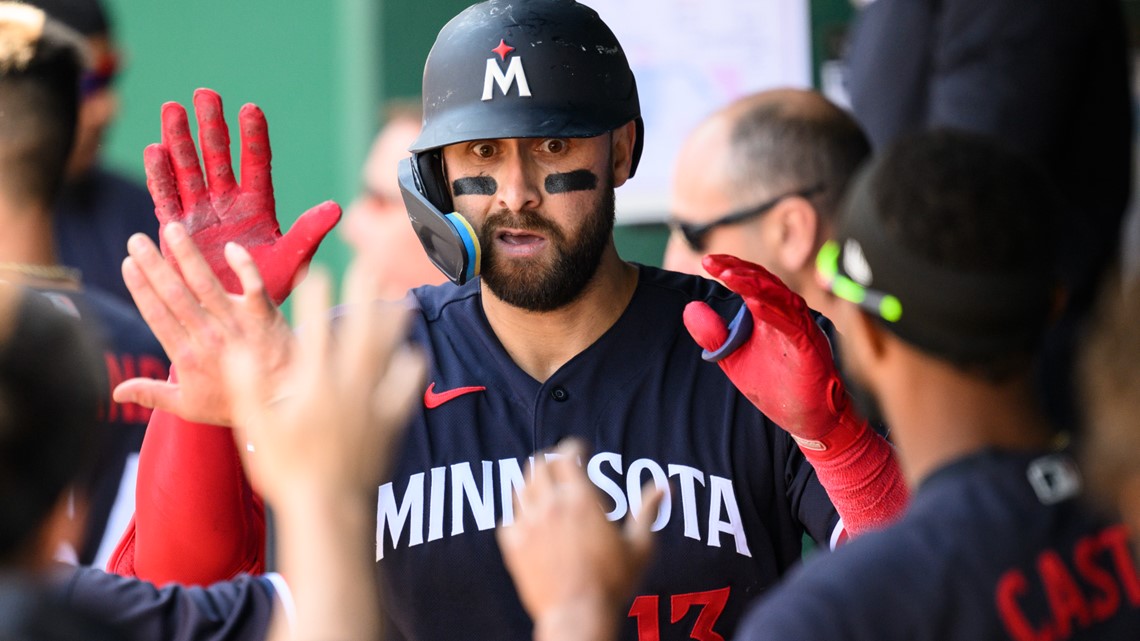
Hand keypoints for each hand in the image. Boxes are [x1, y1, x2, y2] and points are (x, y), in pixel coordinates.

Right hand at [113, 224, 293, 425]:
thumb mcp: (189, 406)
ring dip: (188, 255)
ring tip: (172, 230)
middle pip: (176, 295)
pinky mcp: (264, 315)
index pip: (158, 316)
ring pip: (207, 284)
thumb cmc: (236, 404)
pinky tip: (230, 247)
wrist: (285, 405)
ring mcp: (237, 324)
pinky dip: (244, 266)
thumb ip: (152, 394)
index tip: (128, 264)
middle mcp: (209, 337)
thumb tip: (116, 392)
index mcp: (187, 356)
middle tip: (136, 240)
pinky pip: (254, 286)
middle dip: (154, 265)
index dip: (141, 289)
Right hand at [147, 88, 340, 304]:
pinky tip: (155, 150)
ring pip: (188, 169)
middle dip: (211, 126)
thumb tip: (337, 208)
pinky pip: (166, 197)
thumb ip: (309, 232)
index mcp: (258, 205)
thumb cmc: (268, 287)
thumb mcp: (292, 259)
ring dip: (179, 141)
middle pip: (218, 157)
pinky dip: (160, 176)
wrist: (236, 316)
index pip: (257, 164)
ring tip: (172, 109)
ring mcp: (200, 213)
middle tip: (205, 94)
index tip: (251, 110)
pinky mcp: (176, 229)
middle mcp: (227, 202)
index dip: (254, 138)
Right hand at [223, 261, 426, 502]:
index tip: (318, 272)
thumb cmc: (287, 473)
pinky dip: (410, 370)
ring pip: (388, 354)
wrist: (329, 511)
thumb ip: (247, 387)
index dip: (316, 299)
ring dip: (395, 324)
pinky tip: (414, 354)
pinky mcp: (390, 423)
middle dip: (365, 295)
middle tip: (371, 265)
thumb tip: (237, 350)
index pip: (314, 331)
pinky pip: (406, 390)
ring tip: (403, 298)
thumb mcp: (256, 430)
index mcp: (313, 387)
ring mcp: (372, 405)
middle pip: (360, 332)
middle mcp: (347, 389)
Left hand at [497, 440, 662, 640]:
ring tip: (548, 494)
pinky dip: (519, 515)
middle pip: (539, 464)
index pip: (566, 455)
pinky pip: (508, 519)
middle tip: (562, 469)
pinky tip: (531, 524)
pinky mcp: (513, 546)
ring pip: (521, 487)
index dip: (573, 447)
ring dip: (535, 484)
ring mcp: (527, 525)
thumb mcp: (640, 546)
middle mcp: (550, 505)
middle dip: (551, 461)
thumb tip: (663, 486)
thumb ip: (647, 511)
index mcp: (580, 499)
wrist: (578, 616)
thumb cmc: (613, 583)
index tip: (580, 450)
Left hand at [684, 254, 860, 451]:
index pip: (752, 282)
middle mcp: (789, 316)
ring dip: (755, 285)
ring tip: (730, 275)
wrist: (807, 419)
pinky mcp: (810, 348)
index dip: (732, 268)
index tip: (708, 260)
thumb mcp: (734, 359)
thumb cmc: (776, 387)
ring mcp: (801, 330)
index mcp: (771, 315)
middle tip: (713, 262)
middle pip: (765, 282)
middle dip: (739, 270)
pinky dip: (774, 312)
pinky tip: (754, 304)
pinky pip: (792, 325)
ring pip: (780, 298)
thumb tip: (691, 308)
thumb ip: (714, 336)